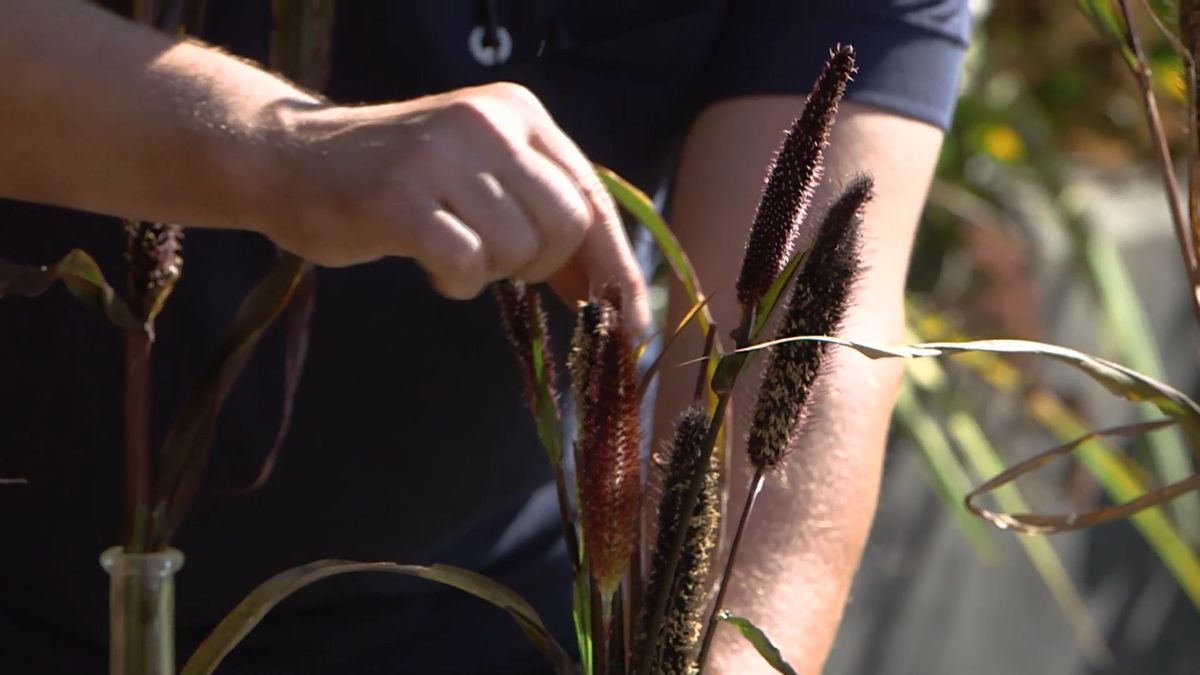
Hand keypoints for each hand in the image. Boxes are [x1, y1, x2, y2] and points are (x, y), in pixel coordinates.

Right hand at [267, 82, 649, 330]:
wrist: (290, 158)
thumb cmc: (398, 179)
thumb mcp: (482, 174)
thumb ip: (545, 215)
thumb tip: (613, 292)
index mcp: (518, 112)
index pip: (593, 195)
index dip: (616, 265)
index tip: (633, 323)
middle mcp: (487, 122)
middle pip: (567, 226)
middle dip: (543, 266)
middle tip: (494, 261)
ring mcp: (442, 157)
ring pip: (518, 250)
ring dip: (489, 272)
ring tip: (449, 248)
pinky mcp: (402, 198)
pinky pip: (466, 266)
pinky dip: (454, 283)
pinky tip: (429, 264)